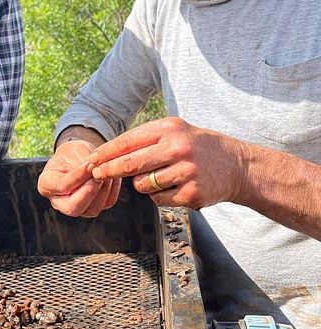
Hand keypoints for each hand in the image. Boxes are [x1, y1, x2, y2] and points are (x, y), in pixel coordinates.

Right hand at [38, 138, 120, 217]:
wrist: (78, 157)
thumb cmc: (71, 153)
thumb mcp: (72, 151)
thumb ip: (80, 162)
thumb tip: (93, 168)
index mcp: (47, 185)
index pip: (62, 186)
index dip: (78, 176)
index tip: (90, 164)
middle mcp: (59, 201)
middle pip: (73, 207)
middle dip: (89, 192)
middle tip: (99, 176)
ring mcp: (76, 207)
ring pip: (91, 210)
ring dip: (103, 191)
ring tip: (107, 173)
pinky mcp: (93, 207)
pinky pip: (105, 204)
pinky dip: (112, 190)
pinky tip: (113, 177)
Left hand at [88, 117, 246, 209]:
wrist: (237, 166)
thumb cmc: (198, 147)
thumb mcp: (176, 131)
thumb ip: (146, 138)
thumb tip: (109, 152)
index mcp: (170, 129)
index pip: (128, 141)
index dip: (106, 152)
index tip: (91, 160)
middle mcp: (177, 148)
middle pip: (130, 164)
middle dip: (109, 170)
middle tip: (96, 174)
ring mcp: (185, 171)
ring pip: (143, 184)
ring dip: (143, 184)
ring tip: (162, 177)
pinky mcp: (191, 194)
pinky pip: (158, 199)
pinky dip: (159, 196)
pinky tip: (175, 187)